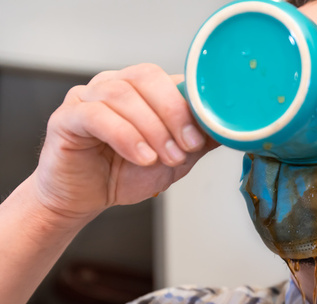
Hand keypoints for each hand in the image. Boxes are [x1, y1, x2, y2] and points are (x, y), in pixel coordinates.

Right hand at [31, 63, 218, 221]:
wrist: (87, 198)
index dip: (192, 104)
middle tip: (187, 147)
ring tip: (164, 158)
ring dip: (152, 129)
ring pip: (122, 96)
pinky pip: (96, 116)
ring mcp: (87, 97)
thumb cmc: (126, 172)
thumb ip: (199, 141)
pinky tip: (142, 157)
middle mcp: (114, 85)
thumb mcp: (175, 159)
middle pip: (146, 78)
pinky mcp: (67, 117)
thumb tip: (234, 131)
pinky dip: (125, 136)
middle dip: (173, 113)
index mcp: (143, 89)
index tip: (205, 135)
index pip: (171, 77)